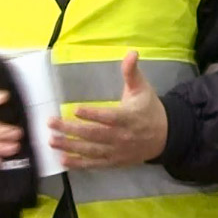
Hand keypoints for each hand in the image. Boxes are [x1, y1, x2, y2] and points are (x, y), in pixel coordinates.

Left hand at [48, 50, 168, 168]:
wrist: (165, 136)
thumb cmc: (149, 109)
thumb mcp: (143, 89)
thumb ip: (132, 72)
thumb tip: (131, 52)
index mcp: (129, 117)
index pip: (110, 117)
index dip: (94, 115)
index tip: (76, 110)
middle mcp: (122, 136)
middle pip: (95, 134)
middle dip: (71, 129)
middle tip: (51, 123)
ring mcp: (118, 151)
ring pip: (91, 150)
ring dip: (70, 146)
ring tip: (52, 140)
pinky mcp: (114, 162)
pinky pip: (94, 164)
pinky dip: (79, 163)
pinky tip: (63, 160)